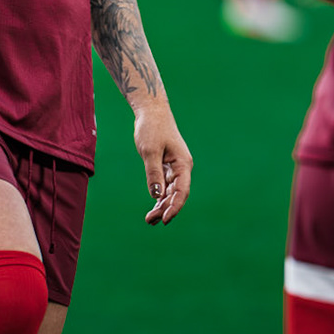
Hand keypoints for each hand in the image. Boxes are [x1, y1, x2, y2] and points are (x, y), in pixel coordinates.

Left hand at [132, 98, 192, 225]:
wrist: (151, 112)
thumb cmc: (152, 128)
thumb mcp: (150, 152)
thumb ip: (154, 174)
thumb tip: (157, 196)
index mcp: (183, 164)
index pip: (182, 191)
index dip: (175, 207)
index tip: (165, 219)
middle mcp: (182, 168)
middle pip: (176, 194)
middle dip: (165, 209)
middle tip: (150, 221)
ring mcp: (175, 167)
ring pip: (171, 192)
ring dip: (161, 205)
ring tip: (149, 219)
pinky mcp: (166, 166)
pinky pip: (165, 185)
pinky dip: (159, 196)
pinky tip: (153, 206)